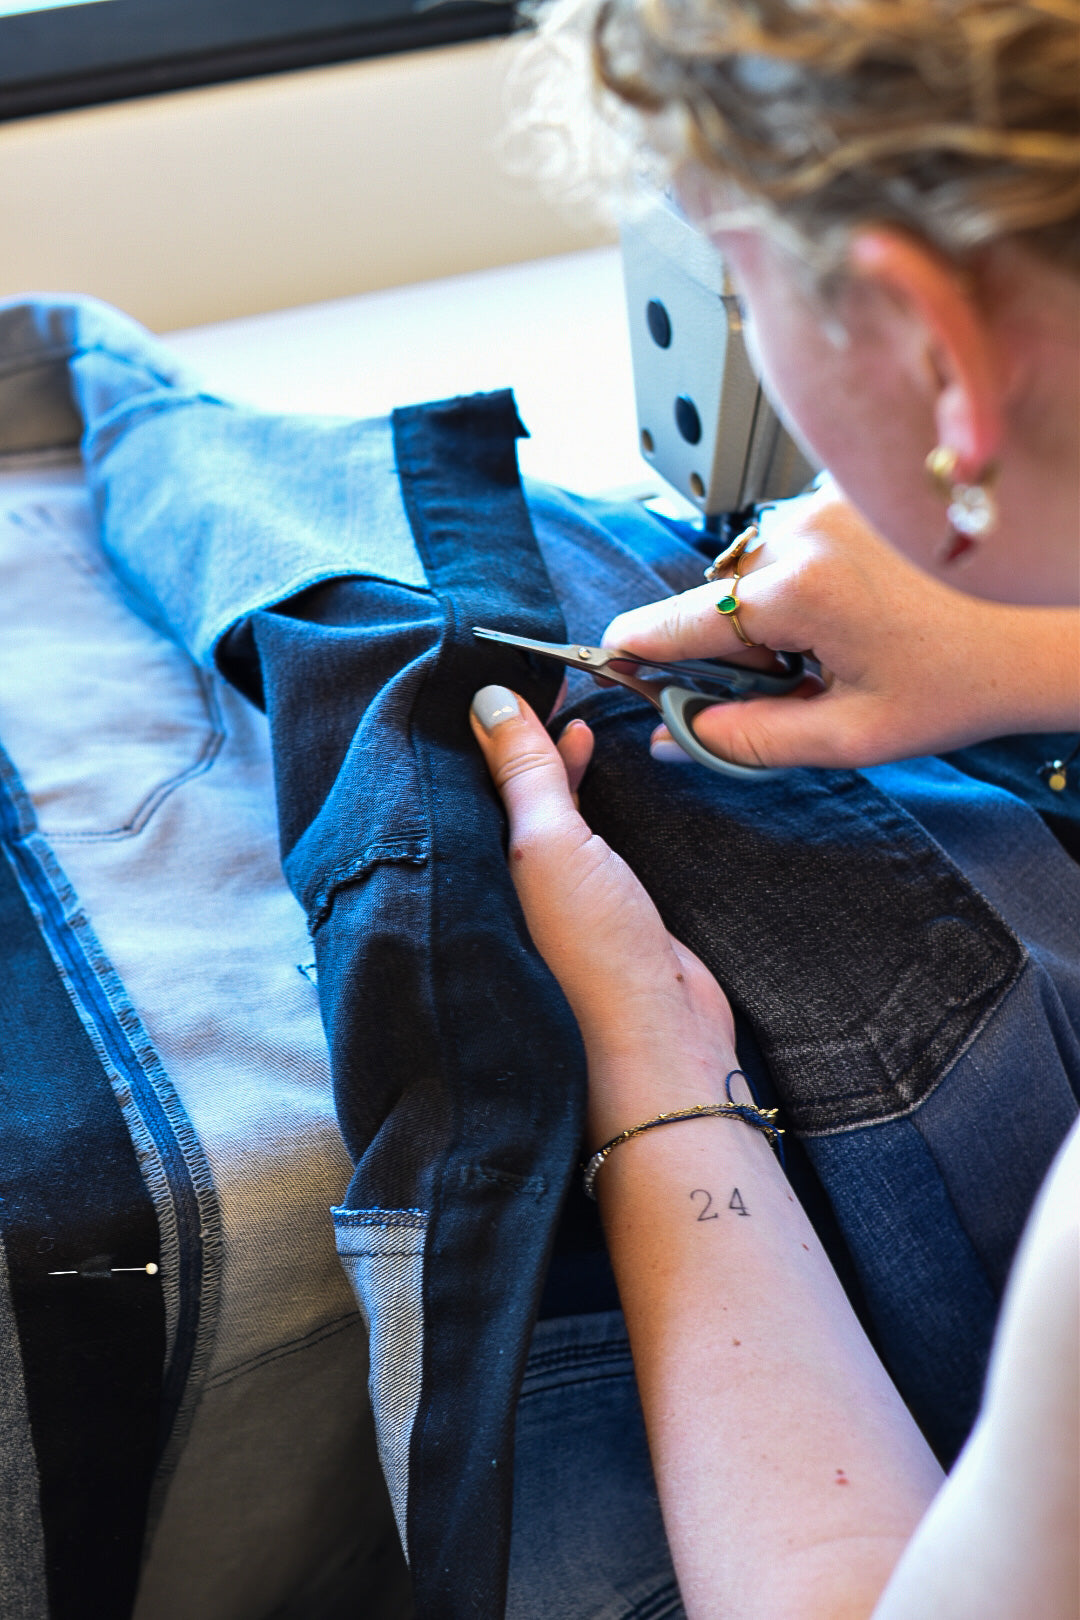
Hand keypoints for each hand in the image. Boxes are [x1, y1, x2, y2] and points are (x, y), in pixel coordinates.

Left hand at [469, 686, 737, 1146]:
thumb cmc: (590, 957)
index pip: (454, 783)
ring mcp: (543, 896)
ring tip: (558, 701)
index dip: (471, 728)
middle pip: (490, 794)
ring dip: (545, 758)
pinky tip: (586, 754)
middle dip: (507, 737)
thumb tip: (487, 697)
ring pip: (533, 808)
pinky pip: (572, 829)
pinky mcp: (590, 903)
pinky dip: (575, 789)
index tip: (491, 670)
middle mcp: (494, 885)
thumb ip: (523, 773)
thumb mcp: (548, 847)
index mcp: (467, 873)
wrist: (660, 1042)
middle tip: (530, 675)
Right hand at [605, 482, 1065, 770]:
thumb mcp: (849, 734)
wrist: (1047, 629)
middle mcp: (800, 529)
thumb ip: (747, 740)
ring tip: (842, 640)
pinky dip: (805, 571)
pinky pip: (793, 536)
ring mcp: (827, 500)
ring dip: (772, 605)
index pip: (679, 622)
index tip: (606, 655)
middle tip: (797, 679)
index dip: (638, 646)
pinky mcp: (850, 488)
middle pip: (717, 596)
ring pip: (754, 565)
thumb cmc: (964, 679)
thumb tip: (676, 737)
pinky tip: (857, 602)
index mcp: (795, 591)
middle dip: (735, 641)